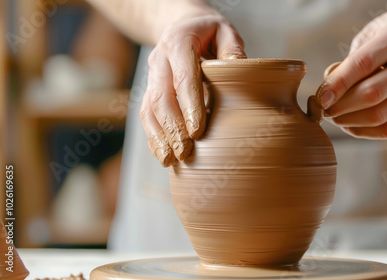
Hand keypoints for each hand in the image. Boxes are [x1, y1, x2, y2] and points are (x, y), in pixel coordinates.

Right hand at [139, 10, 245, 166]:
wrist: (180, 26)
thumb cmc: (208, 32)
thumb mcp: (225, 30)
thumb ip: (232, 48)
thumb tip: (242, 70)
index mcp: (178, 42)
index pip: (183, 78)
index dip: (189, 106)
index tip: (197, 131)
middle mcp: (159, 60)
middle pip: (161, 97)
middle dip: (173, 128)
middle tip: (185, 152)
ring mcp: (151, 76)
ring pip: (148, 109)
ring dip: (159, 137)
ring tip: (172, 160)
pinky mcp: (149, 90)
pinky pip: (145, 115)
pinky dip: (153, 137)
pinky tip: (163, 155)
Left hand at [317, 7, 386, 138]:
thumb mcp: (374, 32)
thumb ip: (351, 60)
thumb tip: (328, 91)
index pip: (363, 64)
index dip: (338, 84)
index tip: (320, 98)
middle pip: (372, 95)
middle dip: (341, 107)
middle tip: (324, 109)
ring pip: (379, 116)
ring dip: (349, 121)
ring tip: (334, 117)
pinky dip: (364, 132)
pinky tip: (350, 125)